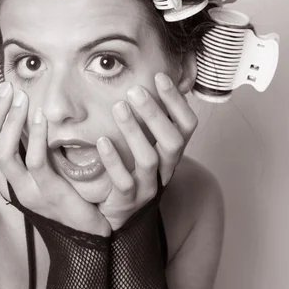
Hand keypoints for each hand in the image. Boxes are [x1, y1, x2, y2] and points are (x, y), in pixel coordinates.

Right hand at [0, 83, 110, 236]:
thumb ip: (32, 150)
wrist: (89, 232)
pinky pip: (35, 162)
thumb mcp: (44, 172)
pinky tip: (43, 119)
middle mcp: (10, 186)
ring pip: (3, 153)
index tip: (3, 92)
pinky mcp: (49, 194)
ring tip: (24, 99)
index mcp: (6, 180)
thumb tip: (29, 115)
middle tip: (9, 89)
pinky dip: (36, 137)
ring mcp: (27, 192)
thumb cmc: (68, 197)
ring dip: (11, 122)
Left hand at [96, 72, 197, 230]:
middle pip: (172, 141)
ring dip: (134, 131)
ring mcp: (148, 186)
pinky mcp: (128, 199)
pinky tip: (101, 141)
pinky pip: (123, 180)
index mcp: (172, 153)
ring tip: (118, 107)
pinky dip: (113, 160)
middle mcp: (166, 169)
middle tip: (134, 90)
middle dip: (155, 114)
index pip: (187, 125)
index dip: (177, 102)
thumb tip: (146, 80)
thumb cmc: (131, 168)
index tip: (160, 77)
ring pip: (148, 159)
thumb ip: (148, 118)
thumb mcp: (145, 142)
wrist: (119, 210)